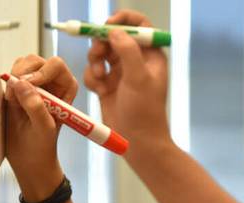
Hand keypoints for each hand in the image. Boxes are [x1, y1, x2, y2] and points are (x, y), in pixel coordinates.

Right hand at [5, 55, 77, 201]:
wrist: (28, 159)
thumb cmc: (42, 146)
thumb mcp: (43, 128)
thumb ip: (35, 106)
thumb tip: (20, 82)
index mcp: (66, 86)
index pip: (55, 65)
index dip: (41, 72)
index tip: (29, 86)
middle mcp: (51, 80)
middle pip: (35, 61)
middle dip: (22, 75)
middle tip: (15, 97)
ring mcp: (33, 82)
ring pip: (20, 65)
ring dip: (13, 80)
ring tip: (13, 103)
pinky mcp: (17, 88)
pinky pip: (9, 75)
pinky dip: (4, 85)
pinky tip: (8, 102)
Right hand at [82, 10, 170, 152]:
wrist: (137, 141)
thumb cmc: (145, 111)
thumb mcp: (138, 79)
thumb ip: (128, 51)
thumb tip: (115, 32)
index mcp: (151, 55)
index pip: (139, 25)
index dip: (122, 20)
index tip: (107, 25)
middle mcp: (136, 60)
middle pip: (113, 36)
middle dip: (102, 44)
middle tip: (98, 55)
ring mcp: (121, 72)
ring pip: (100, 52)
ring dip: (95, 63)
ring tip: (100, 79)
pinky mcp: (107, 84)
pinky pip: (93, 71)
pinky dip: (92, 79)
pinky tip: (100, 92)